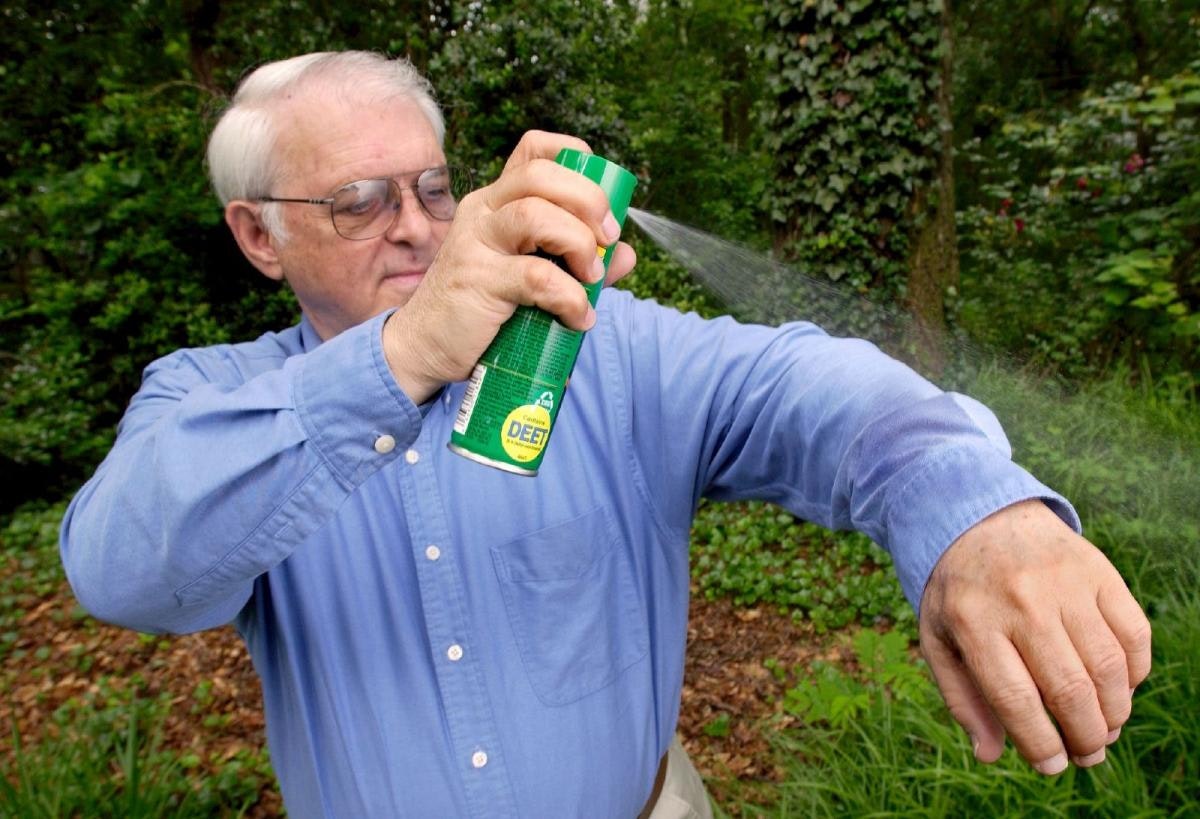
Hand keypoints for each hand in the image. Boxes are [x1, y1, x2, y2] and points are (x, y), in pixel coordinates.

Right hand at [382, 130, 636, 402]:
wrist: (426, 347)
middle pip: (541, 175)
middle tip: (607, 239)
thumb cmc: (482, 308)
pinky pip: (536, 276)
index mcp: (497, 201)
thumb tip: (627, 255)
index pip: (534, 151)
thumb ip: (579, 262)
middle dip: (589, 201)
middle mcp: (483, 211)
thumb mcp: (532, 277)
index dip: (575, 158)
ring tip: (590, 278)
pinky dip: (570, 297)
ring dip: (579, 244)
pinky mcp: (477, 280)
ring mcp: (476, 242)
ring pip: (535, 214)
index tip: (601, 200)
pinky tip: (578, 317)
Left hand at [919, 499, 1151, 774]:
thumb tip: (990, 754)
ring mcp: (1063, 582)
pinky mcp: (1098, 571)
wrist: (981, 518)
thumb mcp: (939, 637)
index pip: (1014, 697)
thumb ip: (961, 697)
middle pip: (1068, 687)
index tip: (1051, 766)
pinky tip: (1119, 688)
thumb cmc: (960, 592)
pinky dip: (1134, 672)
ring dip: (1113, 712)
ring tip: (1103, 730)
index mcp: (973, 620)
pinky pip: (1133, 633)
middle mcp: (1021, 600)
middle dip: (1084, 736)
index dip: (1039, 742)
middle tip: (1085, 755)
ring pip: (1107, 665)